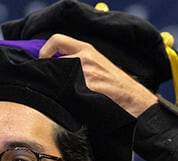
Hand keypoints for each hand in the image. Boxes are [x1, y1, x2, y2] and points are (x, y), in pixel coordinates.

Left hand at [38, 35, 159, 116]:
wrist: (134, 99)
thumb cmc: (116, 85)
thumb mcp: (97, 64)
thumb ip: (78, 61)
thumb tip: (54, 66)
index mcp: (87, 49)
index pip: (56, 40)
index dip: (45, 51)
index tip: (43, 62)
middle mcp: (85, 58)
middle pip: (54, 63)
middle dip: (51, 76)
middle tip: (53, 86)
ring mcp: (86, 73)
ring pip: (59, 79)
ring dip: (60, 89)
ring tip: (69, 97)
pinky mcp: (88, 88)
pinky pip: (67, 93)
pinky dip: (68, 99)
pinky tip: (76, 104)